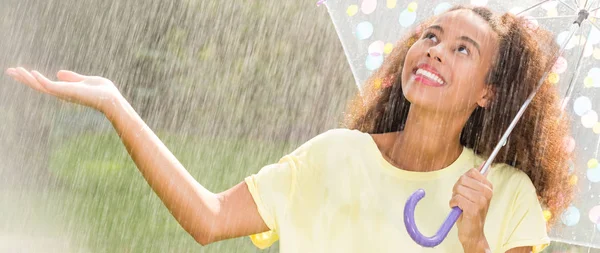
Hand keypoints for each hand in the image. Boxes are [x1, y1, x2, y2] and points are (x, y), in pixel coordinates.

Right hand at [5, 67, 122, 112]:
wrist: (112, 99)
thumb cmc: (103, 91)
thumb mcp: (85, 80)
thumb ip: (72, 77)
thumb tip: (58, 73)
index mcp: (65, 89)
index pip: (44, 83)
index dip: (32, 77)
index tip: (20, 70)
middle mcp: (62, 93)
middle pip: (38, 85)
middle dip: (23, 78)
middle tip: (9, 71)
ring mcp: (63, 93)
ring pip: (40, 86)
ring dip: (27, 78)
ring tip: (14, 70)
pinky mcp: (67, 92)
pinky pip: (49, 86)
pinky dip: (40, 80)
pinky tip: (31, 72)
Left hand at [449, 166, 492, 250]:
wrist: (473, 233)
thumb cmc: (472, 212)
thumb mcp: (476, 194)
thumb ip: (479, 179)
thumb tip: (483, 165)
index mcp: (489, 187)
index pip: (472, 172)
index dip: (463, 180)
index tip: (466, 189)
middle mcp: (487, 193)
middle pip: (463, 179)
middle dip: (457, 189)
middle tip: (461, 199)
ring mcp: (481, 201)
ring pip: (458, 189)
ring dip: (455, 197)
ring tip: (460, 205)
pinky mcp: (473, 208)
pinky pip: (456, 199)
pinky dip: (453, 204)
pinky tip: (458, 209)